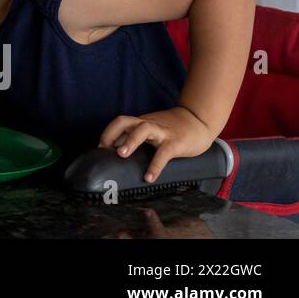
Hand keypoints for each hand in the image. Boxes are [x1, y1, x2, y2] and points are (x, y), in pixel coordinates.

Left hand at [98, 106, 215, 182]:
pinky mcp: (176, 142)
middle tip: (103, 148)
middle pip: (125, 121)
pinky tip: (149, 177)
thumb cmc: (172, 128)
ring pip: (143, 129)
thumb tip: (116, 149)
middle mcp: (148, 124)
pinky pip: (164, 153)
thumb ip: (136, 136)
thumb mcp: (151, 129)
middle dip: (112, 132)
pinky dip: (155, 165)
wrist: (199, 120)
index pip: (119, 123)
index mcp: (141, 122)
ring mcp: (162, 132)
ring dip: (130, 140)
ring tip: (122, 155)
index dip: (107, 133)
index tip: (99, 148)